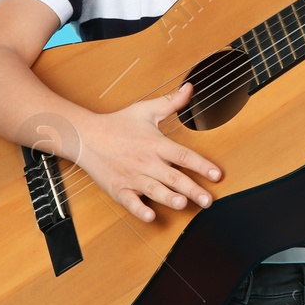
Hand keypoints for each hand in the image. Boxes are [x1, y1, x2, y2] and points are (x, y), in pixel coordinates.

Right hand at [74, 82, 222, 222]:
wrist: (86, 136)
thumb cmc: (117, 124)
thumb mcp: (145, 110)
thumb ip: (171, 102)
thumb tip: (190, 88)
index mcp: (155, 144)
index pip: (183, 156)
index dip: (201, 165)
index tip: (217, 174)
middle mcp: (146, 162)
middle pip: (173, 177)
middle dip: (193, 190)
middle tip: (209, 200)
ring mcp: (132, 177)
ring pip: (154, 190)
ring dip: (169, 198)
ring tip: (183, 205)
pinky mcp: (119, 189)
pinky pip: (130, 202)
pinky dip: (139, 210)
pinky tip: (150, 216)